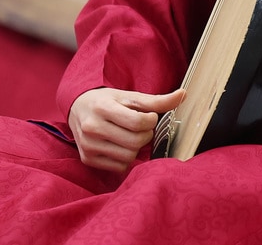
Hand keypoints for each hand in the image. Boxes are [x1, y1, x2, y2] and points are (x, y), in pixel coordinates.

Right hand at [68, 87, 183, 172]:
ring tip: (130, 136)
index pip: (138, 122)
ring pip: (128, 156)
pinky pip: (119, 167)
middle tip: (142, 128)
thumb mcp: (130, 96)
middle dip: (146, 135)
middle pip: (135, 142)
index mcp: (103, 108)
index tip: (149, 117)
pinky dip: (126, 158)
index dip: (151, 121)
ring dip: (137, 148)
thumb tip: (183, 95)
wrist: (78, 109)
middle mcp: (92, 128)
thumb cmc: (108, 101)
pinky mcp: (87, 159)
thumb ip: (156, 100)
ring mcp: (88, 146)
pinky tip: (121, 146)